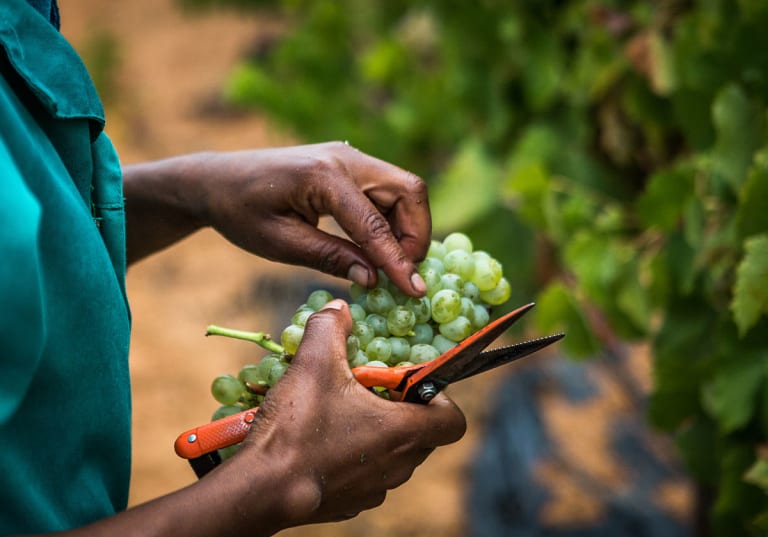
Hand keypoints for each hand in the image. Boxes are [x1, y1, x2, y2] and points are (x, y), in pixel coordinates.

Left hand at [124, 142, 429, 295]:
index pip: (374, 223)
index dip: (398, 260)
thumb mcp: (279, 243)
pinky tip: (377, 248)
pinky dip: (391, 220)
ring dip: (407, 228)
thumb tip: (374, 279)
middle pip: (408, 190)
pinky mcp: (349, 165)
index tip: (415, 290)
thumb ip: (330, 258)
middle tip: (403, 272)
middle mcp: (345, 158)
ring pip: (403, 189)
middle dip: (416, 235)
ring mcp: (350, 157)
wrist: (218, 179)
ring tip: (390, 265)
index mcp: (322, 176)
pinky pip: (386, 191)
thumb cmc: (240, 212)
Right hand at [222, 299, 465, 530]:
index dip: (440, 398)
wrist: (263, 489)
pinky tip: (321, 441)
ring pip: (393, 456)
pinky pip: (366, 476)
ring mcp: (375, 490)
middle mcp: (398, 466)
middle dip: (403, 409)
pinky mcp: (350, 504)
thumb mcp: (313, 362)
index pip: (453, 420)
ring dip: (378, 433)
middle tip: (370, 389)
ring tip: (342, 412)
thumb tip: (339, 309)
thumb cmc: (298, 427)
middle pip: (422, 435)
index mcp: (403, 431)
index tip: (409, 384)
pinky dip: (354, 458)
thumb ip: (330, 327)